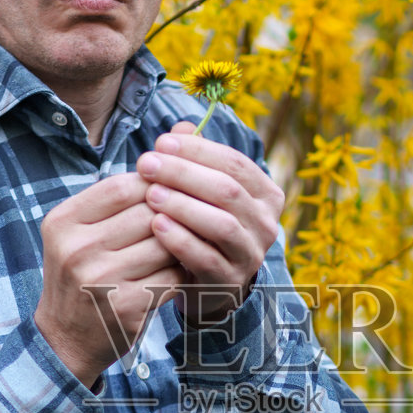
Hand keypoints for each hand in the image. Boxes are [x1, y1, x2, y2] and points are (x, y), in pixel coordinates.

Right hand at [34, 172, 184, 386]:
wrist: (65, 338)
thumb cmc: (80, 276)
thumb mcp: (76, 235)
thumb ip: (110, 203)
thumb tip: (163, 166)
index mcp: (63, 222)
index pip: (122, 186)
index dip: (153, 184)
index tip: (168, 191)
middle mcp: (77, 249)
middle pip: (148, 213)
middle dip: (171, 214)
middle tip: (184, 219)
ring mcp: (100, 279)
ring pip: (165, 244)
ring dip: (180, 243)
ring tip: (180, 245)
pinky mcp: (125, 305)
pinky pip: (171, 275)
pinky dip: (180, 272)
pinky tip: (177, 273)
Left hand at [136, 122, 283, 323]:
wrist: (208, 284)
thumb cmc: (202, 227)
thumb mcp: (202, 191)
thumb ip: (195, 159)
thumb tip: (181, 128)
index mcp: (265, 194)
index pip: (235, 163)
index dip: (198, 150)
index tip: (160, 142)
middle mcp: (266, 224)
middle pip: (227, 190)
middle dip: (184, 173)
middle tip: (146, 164)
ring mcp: (251, 255)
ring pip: (221, 224)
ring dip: (182, 205)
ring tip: (150, 194)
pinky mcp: (230, 281)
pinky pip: (206, 258)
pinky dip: (180, 240)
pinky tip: (156, 226)